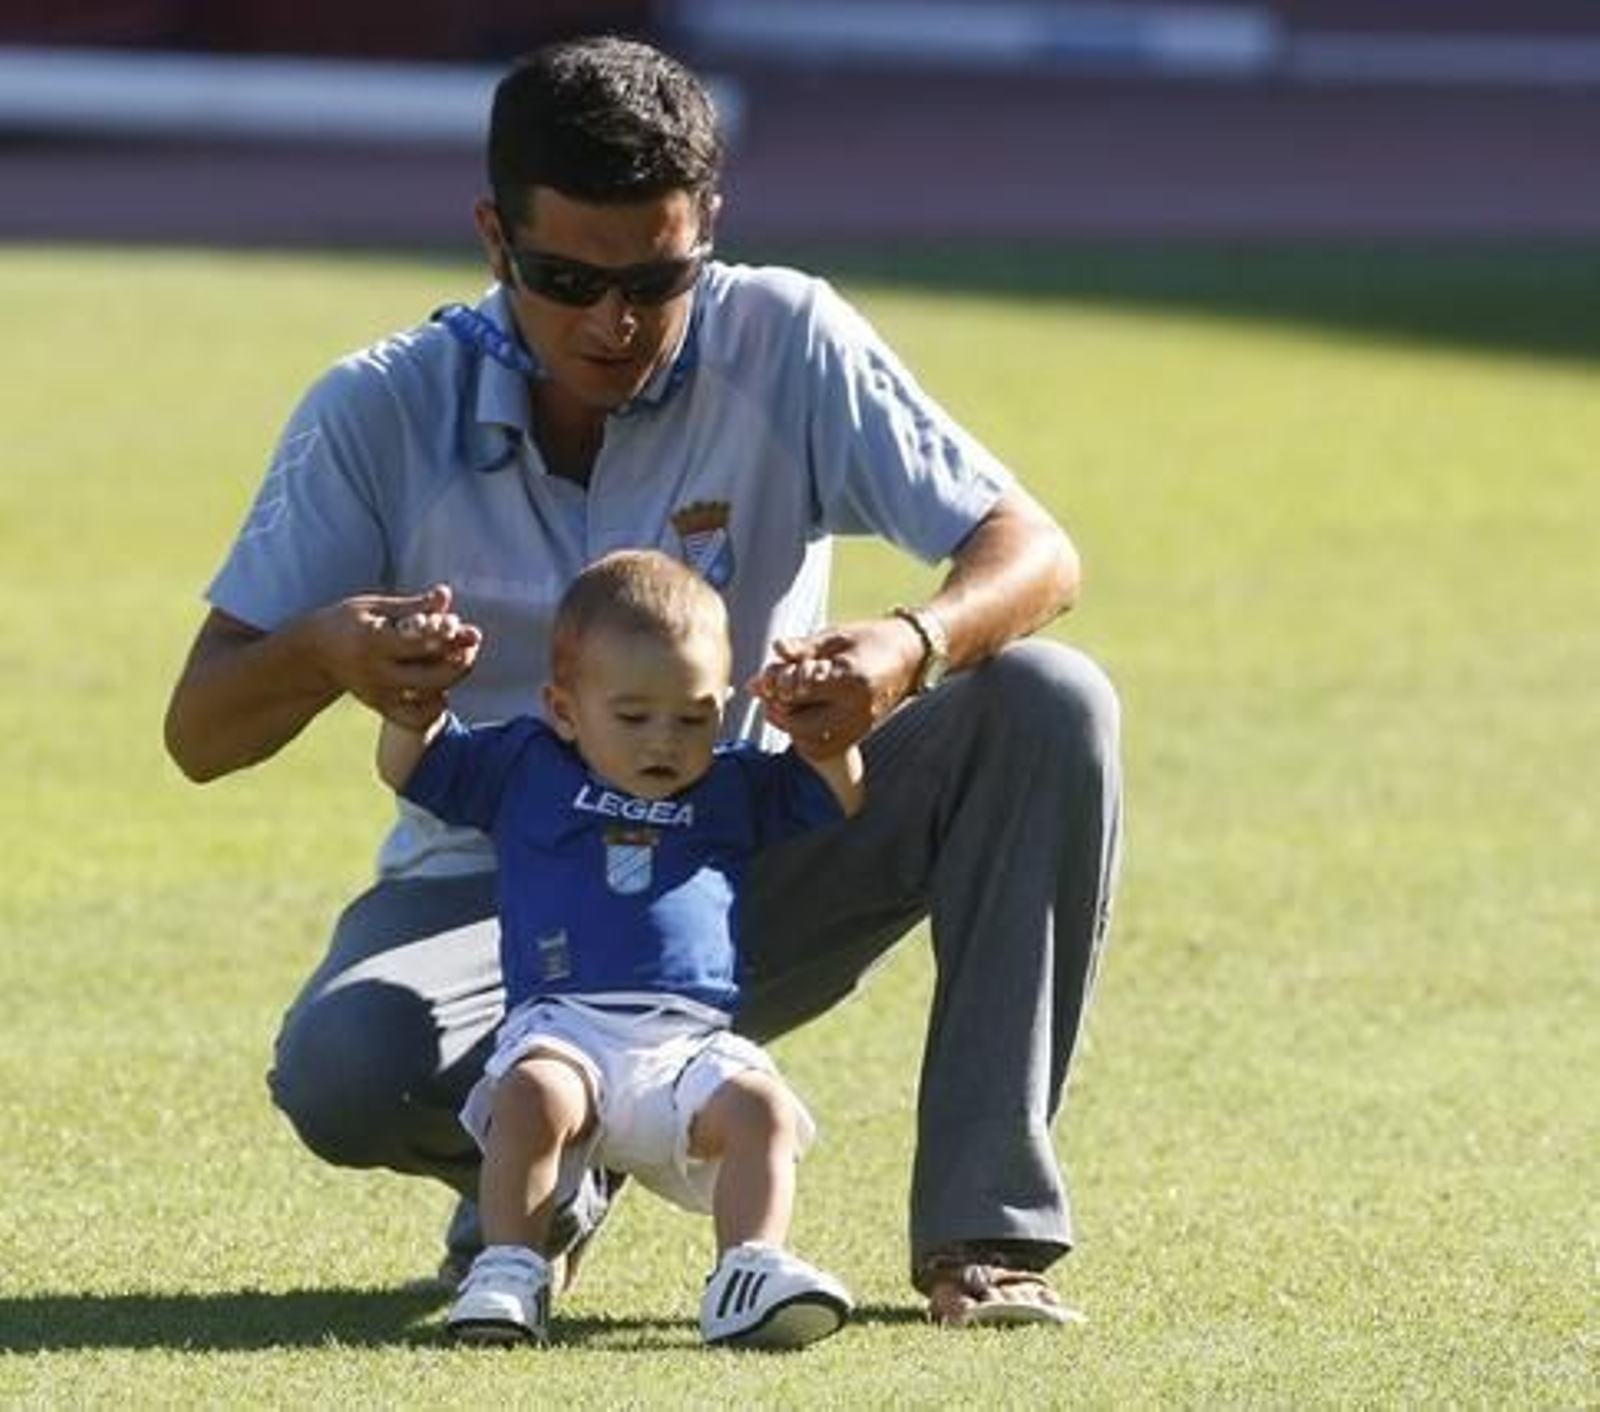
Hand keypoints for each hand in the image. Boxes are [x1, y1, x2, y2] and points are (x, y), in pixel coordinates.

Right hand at [308, 583, 481, 726]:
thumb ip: (414, 605)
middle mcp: (375, 674)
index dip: (445, 635)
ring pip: (428, 700)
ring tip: (460, 660)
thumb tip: (446, 594)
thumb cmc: (348, 621)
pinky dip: (436, 707)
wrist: (316, 653)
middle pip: (430, 678)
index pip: (418, 643)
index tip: (458, 625)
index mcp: (372, 642)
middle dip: (459, 661)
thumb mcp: (375, 607)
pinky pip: (416, 719)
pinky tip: (442, 687)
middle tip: (471, 644)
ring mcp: (379, 695)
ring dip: (452, 681)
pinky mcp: (381, 708)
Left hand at [748, 617, 922, 753]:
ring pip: (810, 743)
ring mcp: (861, 726)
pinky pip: (824, 749)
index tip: (774, 671)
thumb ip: (803, 648)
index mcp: (851, 679)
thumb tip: (775, 650)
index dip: (778, 682)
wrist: (912, 655)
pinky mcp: (861, 734)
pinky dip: (806, 737)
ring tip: (784, 705)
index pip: (800, 690)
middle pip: (801, 724)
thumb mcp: (835, 636)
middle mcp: (858, 709)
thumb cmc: (871, 639)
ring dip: (790, 727)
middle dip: (779, 710)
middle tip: (770, 693)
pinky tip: (802, 716)